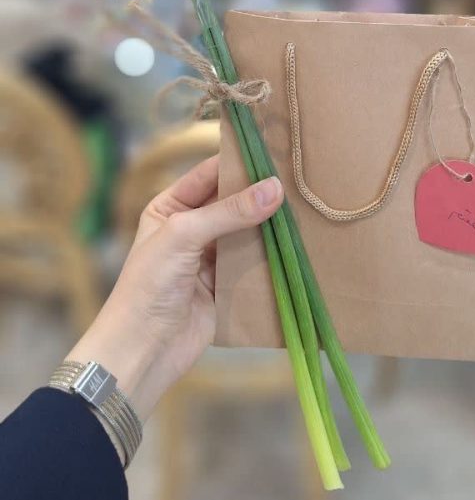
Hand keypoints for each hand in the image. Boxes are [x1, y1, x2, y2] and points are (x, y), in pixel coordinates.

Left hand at [67, 156, 282, 420]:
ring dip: (270, 223)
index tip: (274, 151)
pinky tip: (299, 241)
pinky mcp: (228, 285)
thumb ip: (229, 211)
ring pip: (247, 232)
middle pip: (232, 202)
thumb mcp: (183, 235)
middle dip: (260, 192)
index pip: (208, 174)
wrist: (144, 349)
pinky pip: (255, 263)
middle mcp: (191, 229)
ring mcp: (211, 258)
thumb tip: (274, 188)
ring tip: (306, 204)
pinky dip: (273, 254)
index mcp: (170, 208)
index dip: (238, 162)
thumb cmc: (149, 285)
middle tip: (298, 177)